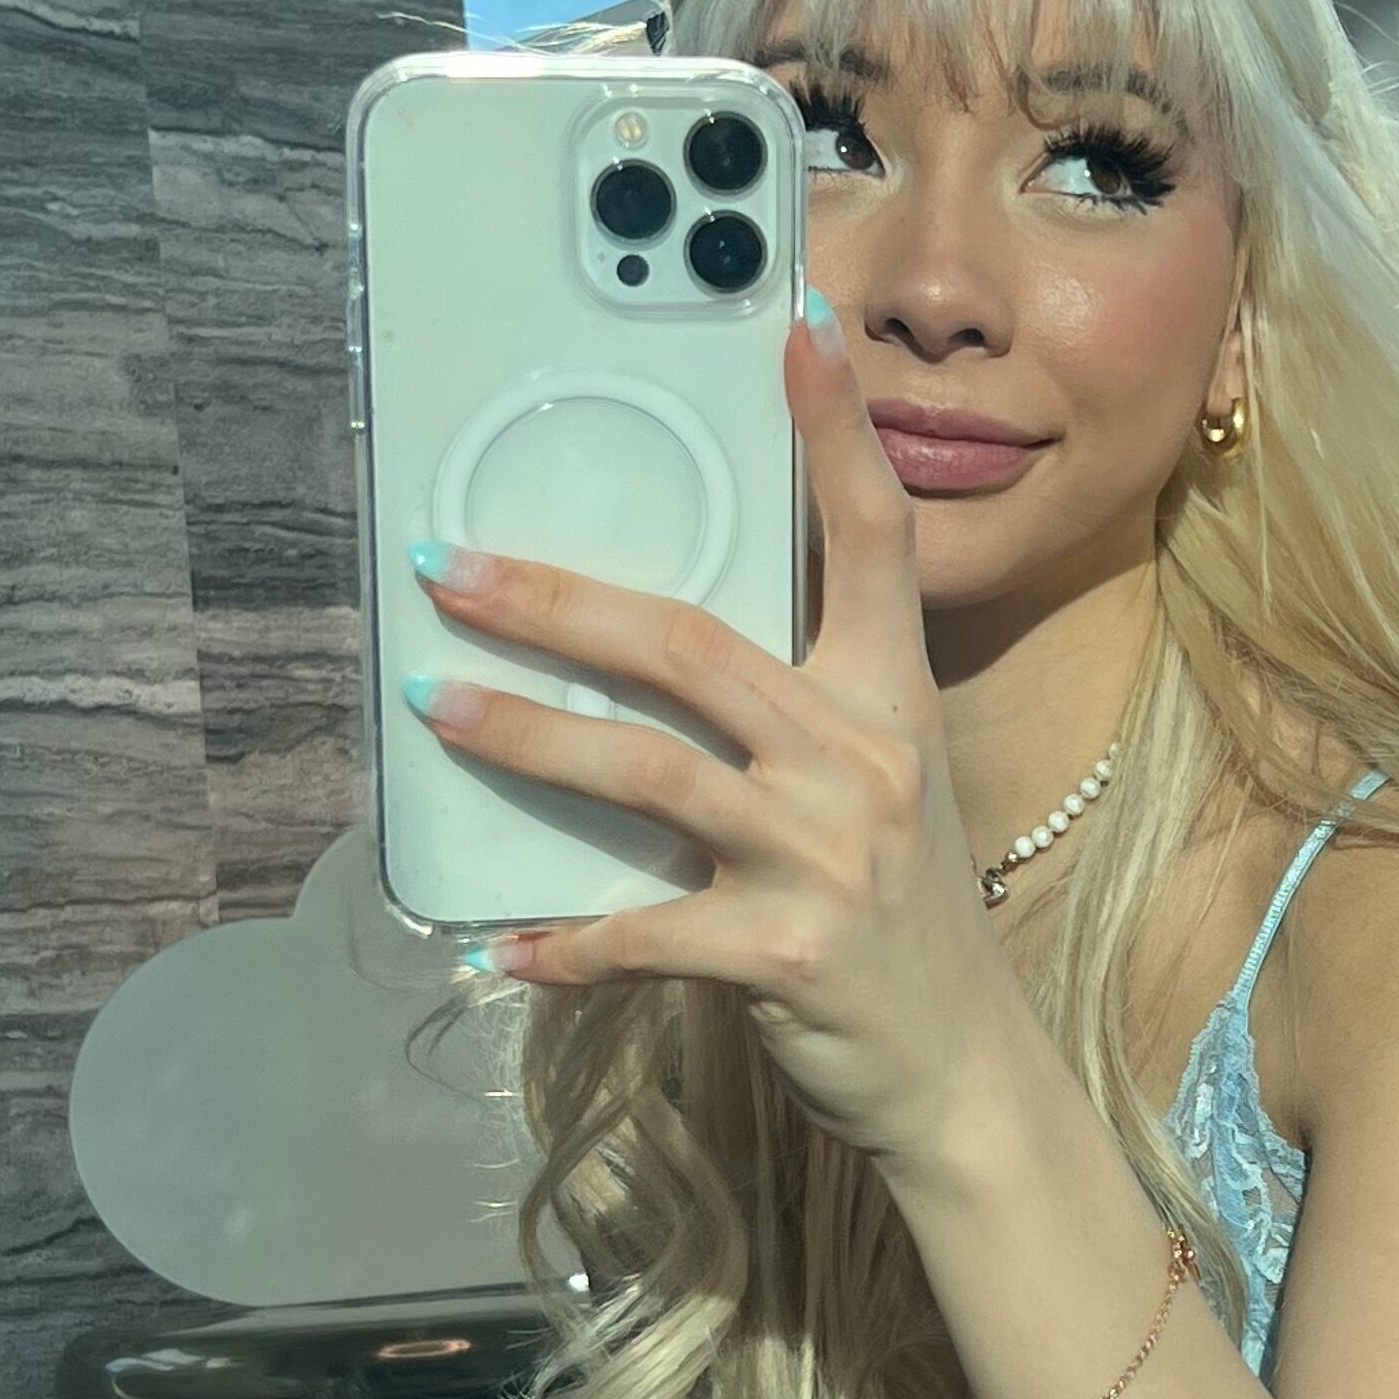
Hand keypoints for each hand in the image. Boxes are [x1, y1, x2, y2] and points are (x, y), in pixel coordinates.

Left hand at [404, 306, 1012, 1164]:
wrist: (964, 1070)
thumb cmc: (901, 920)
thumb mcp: (877, 791)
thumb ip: (791, 718)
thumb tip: (646, 654)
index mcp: (891, 700)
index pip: (873, 538)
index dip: (834, 431)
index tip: (793, 327)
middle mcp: (862, 760)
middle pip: (692, 646)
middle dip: (557, 601)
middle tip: (450, 570)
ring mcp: (823, 856)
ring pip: (645, 770)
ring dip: (523, 737)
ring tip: (434, 710)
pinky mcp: (783, 951)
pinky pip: (642, 932)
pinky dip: (564, 941)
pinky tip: (501, 946)